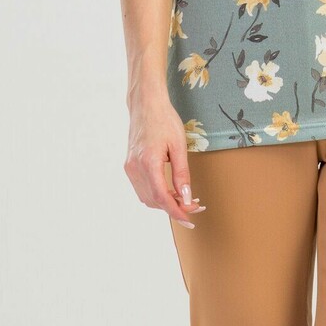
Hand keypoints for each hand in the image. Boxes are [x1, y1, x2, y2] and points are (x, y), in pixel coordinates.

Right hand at [124, 94, 206, 227]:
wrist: (146, 104)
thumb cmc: (164, 120)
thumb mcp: (179, 145)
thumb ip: (182, 174)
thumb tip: (186, 197)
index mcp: (148, 163)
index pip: (162, 198)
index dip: (176, 212)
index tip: (190, 220)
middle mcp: (135, 168)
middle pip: (154, 201)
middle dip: (174, 207)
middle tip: (195, 205)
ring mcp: (130, 167)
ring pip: (147, 197)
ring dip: (165, 202)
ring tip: (185, 197)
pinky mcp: (130, 165)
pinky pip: (142, 188)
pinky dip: (156, 193)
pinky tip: (171, 189)